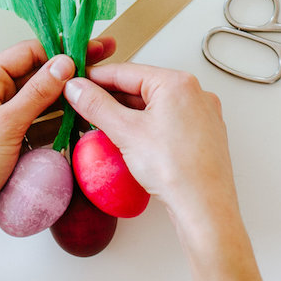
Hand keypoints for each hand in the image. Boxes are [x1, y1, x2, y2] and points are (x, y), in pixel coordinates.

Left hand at [0, 37, 113, 280]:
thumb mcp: (5, 125)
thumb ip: (37, 92)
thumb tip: (64, 63)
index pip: (27, 54)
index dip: (60, 51)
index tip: (91, 52)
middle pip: (36, 77)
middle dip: (68, 75)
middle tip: (103, 69)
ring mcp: (2, 122)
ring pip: (41, 104)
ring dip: (66, 102)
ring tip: (98, 98)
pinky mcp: (11, 145)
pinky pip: (39, 127)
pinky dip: (59, 125)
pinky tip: (81, 125)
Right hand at [64, 63, 238, 226]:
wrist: (205, 209)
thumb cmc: (176, 170)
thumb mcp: (125, 132)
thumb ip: (96, 105)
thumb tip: (77, 88)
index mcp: (178, 83)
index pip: (126, 71)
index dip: (95, 77)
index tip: (76, 83)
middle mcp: (195, 93)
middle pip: (142, 86)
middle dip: (111, 97)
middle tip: (84, 105)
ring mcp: (202, 114)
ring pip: (155, 104)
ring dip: (128, 112)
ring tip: (103, 124)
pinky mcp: (204, 134)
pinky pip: (169, 120)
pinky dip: (147, 124)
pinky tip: (131, 138)